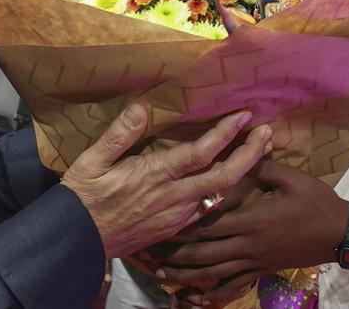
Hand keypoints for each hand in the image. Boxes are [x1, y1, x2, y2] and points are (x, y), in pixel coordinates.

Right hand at [63, 105, 272, 260]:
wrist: (79, 240)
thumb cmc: (84, 197)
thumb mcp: (92, 161)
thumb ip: (119, 135)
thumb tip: (140, 108)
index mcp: (156, 176)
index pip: (201, 153)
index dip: (226, 134)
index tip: (244, 115)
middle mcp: (173, 198)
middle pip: (224, 177)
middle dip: (250, 154)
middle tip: (268, 134)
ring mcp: (177, 216)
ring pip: (220, 194)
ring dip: (242, 172)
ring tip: (258, 151)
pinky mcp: (175, 228)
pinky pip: (208, 208)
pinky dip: (225, 191)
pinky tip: (231, 180)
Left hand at [153, 160, 348, 297]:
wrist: (339, 234)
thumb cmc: (315, 202)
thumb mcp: (291, 178)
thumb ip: (263, 164)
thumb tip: (245, 142)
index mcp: (250, 220)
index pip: (208, 224)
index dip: (182, 225)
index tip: (160, 221)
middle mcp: (247, 245)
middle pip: (204, 253)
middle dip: (175, 254)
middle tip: (149, 251)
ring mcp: (254, 262)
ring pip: (213, 274)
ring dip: (186, 275)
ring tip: (161, 275)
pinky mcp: (261, 272)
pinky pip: (233, 288)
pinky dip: (212, 296)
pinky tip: (196, 300)